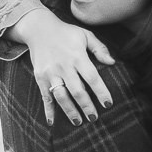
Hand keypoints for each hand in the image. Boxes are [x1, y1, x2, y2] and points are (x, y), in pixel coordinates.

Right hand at [16, 8, 115, 124]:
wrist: (39, 29)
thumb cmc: (67, 33)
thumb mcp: (85, 35)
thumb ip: (99, 48)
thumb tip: (112, 62)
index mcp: (77, 56)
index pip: (92, 77)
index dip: (101, 92)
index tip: (108, 104)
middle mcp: (64, 66)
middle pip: (77, 90)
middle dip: (86, 106)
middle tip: (94, 118)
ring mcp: (50, 73)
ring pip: (61, 96)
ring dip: (70, 111)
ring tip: (78, 122)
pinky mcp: (40, 77)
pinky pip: (45, 96)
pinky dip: (48, 110)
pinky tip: (52, 122)